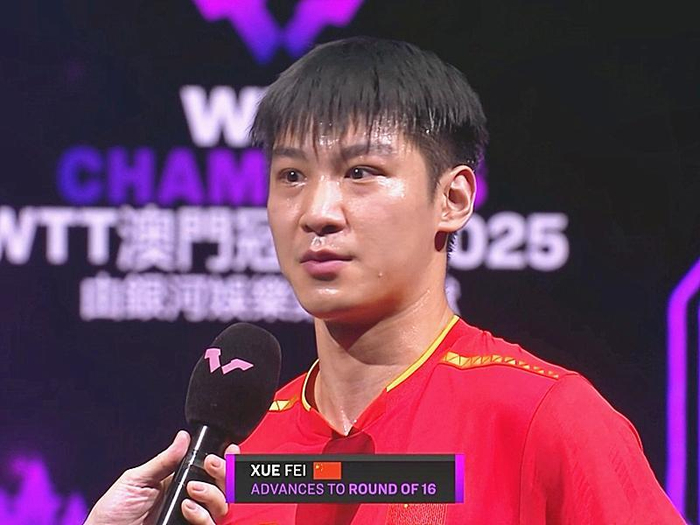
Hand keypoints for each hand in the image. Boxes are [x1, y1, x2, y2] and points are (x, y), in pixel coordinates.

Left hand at [85, 430, 239, 524]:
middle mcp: (191, 500)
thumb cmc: (113, 512)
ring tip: (191, 490)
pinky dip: (203, 516)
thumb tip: (183, 437)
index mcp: (180, 482)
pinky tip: (187, 508)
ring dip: (213, 493)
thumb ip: (163, 461)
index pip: (211, 470)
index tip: (228, 448)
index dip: (225, 459)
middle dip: (224, 471)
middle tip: (211, 464)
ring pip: (222, 505)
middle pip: (224, 485)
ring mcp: (191, 519)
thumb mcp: (136, 480)